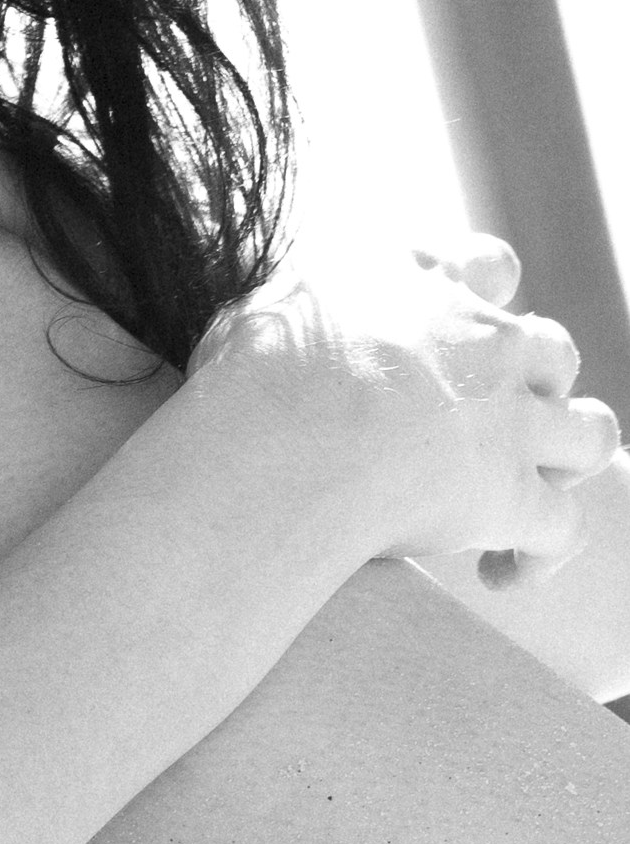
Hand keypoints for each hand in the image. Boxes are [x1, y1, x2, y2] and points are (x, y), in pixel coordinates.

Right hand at [193, 229, 621, 579]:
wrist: (286, 439)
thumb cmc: (255, 376)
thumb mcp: (267, 305)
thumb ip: (294, 302)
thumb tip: (274, 314)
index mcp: (428, 286)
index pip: (485, 266)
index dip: (483, 292)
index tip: (461, 321)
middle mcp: (488, 342)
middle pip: (551, 351)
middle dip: (534, 386)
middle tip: (488, 426)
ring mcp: (511, 422)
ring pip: (589, 435)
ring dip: (568, 462)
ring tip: (531, 493)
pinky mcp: (511, 497)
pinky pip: (563, 531)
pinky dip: (540, 556)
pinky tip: (500, 577)